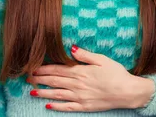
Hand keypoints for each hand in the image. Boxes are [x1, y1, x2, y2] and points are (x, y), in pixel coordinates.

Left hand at [26, 45, 154, 111]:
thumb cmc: (116, 73)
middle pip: (54, 81)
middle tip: (27, 79)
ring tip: (32, 92)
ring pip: (57, 94)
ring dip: (44, 93)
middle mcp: (78, 84)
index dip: (44, 69)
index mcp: (81, 71)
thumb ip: (84, 55)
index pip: (58, 70)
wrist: (128, 92)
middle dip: (40, 80)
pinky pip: (67, 107)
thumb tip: (71, 48)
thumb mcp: (101, 59)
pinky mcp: (84, 106)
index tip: (33, 68)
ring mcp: (80, 97)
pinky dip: (57, 106)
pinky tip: (48, 105)